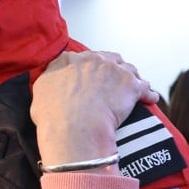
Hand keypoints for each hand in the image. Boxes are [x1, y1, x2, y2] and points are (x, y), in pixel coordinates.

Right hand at [31, 51, 157, 165]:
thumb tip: (50, 85)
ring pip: (128, 70)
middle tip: (112, 84)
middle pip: (107, 59)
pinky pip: (144, 88)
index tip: (89, 78)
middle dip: (111, 70)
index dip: (87, 69)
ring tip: (131, 90)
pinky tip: (150, 99)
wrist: (73, 128)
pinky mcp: (130, 85)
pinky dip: (147, 94)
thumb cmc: (54, 116)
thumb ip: (47, 83)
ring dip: (130, 79)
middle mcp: (91, 59)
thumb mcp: (39, 94)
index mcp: (67, 61)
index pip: (80, 59)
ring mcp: (113, 70)